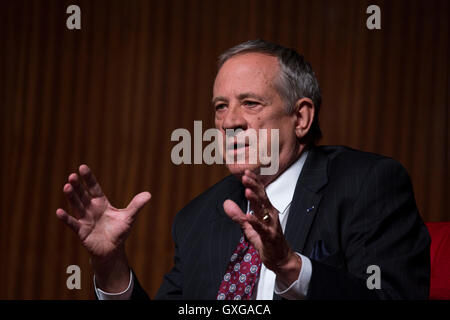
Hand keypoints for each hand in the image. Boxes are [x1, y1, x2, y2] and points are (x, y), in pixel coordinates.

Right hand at [56, 164, 150, 291]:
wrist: (112, 250)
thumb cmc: (119, 231)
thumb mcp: (129, 217)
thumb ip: (136, 206)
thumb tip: (148, 194)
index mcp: (101, 203)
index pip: (94, 188)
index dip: (89, 178)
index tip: (82, 167)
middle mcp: (91, 209)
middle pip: (83, 195)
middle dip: (78, 186)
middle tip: (72, 176)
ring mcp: (85, 219)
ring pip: (77, 206)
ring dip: (71, 197)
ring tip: (66, 186)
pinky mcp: (82, 231)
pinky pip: (73, 224)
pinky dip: (66, 218)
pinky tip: (59, 211)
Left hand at [223, 170, 300, 285]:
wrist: (280, 258)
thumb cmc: (266, 240)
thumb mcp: (249, 227)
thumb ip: (237, 215)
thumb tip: (226, 203)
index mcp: (266, 210)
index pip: (260, 192)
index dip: (253, 182)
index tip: (246, 172)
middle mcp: (270, 214)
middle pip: (262, 197)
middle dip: (254, 186)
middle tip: (245, 176)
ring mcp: (271, 224)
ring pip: (263, 209)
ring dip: (255, 200)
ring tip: (247, 191)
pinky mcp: (270, 236)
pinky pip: (262, 228)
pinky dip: (255, 222)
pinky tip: (249, 216)